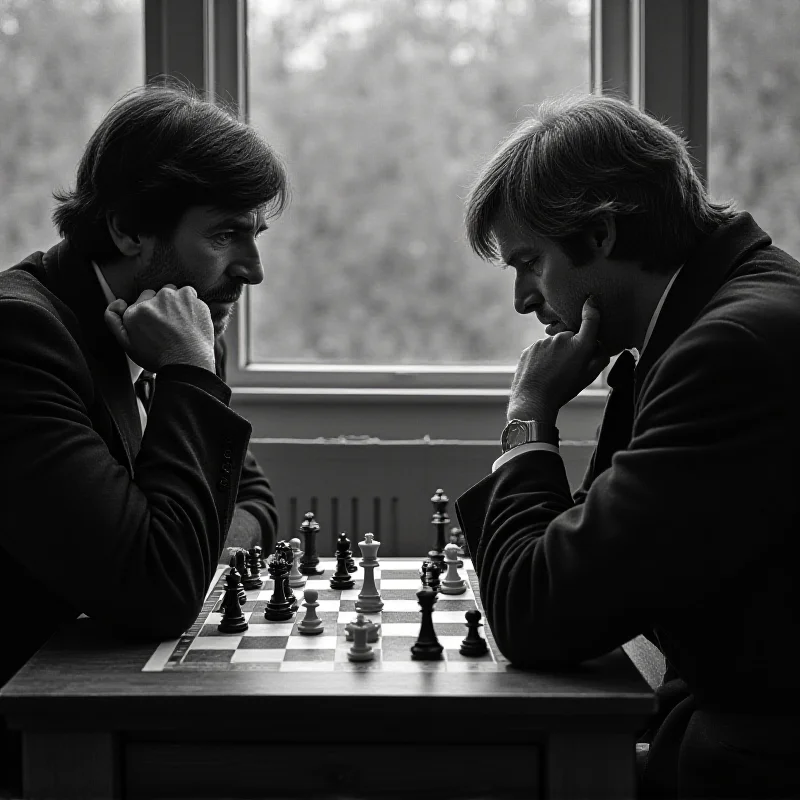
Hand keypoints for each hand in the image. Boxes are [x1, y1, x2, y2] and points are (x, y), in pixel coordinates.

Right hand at [104, 284, 215, 372]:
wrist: (189, 364)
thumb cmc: (159, 358)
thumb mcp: (128, 344)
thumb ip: (114, 321)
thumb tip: (118, 302)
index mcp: (137, 311)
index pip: (143, 298)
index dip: (150, 310)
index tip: (156, 321)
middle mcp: (155, 299)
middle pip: (159, 294)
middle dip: (162, 305)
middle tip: (169, 324)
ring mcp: (176, 298)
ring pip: (175, 292)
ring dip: (177, 303)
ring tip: (181, 322)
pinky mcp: (193, 300)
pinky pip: (192, 296)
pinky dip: (191, 305)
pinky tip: (191, 321)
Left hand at [507, 296, 609, 422]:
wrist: (533, 400)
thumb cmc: (563, 390)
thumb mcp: (588, 377)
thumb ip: (599, 359)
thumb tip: (602, 347)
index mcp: (579, 345)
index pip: (590, 320)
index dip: (592, 309)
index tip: (590, 300)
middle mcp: (561, 338)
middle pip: (571, 337)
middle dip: (572, 346)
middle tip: (570, 366)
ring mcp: (543, 342)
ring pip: (554, 344)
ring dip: (556, 354)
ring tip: (553, 373)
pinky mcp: (529, 348)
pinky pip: (540, 350)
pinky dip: (543, 358)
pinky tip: (542, 372)